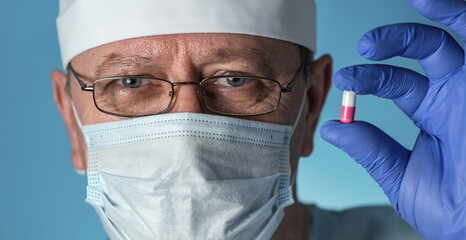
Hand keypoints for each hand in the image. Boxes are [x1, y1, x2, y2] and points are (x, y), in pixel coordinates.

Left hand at [320, 0, 465, 238]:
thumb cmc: (452, 209)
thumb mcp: (401, 177)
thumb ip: (370, 150)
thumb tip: (331, 131)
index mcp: (430, 110)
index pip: (393, 81)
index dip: (368, 78)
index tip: (345, 81)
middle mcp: (451, 92)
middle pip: (419, 50)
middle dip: (389, 43)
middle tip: (362, 48)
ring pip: (447, 38)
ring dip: (420, 23)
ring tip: (395, 18)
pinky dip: (456, 14)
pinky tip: (430, 1)